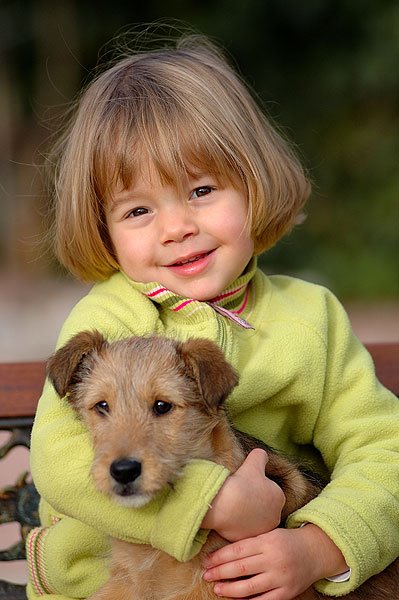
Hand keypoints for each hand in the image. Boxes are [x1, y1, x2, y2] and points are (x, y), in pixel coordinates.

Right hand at [202, 449, 284, 540]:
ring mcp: (262, 530)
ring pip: (255, 520)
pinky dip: (239, 526)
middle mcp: (275, 516)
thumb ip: (260, 456)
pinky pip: (245, 531)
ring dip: (248, 515)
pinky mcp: (250, 539)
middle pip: (264, 507)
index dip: (257, 487)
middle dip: (255, 503)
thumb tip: (262, 453)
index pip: (270, 491)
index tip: (247, 486)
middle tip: (240, 497)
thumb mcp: (253, 462)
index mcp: (279, 497)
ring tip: (234, 507)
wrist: (225, 504)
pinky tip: (231, 518)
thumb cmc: (241, 483)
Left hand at [203, 525, 347, 599]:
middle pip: (241, 568)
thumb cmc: (285, 541)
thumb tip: (223, 553)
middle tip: (206, 575)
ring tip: (217, 589)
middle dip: (220, 572)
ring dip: (230, 590)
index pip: (238, 550)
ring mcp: (281, 577)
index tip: (206, 561)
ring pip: (250, 587)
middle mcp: (274, 559)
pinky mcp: (287, 593)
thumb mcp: (269, 534)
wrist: (314, 551)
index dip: (220, 557)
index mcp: (267, 541)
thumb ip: (250, 543)